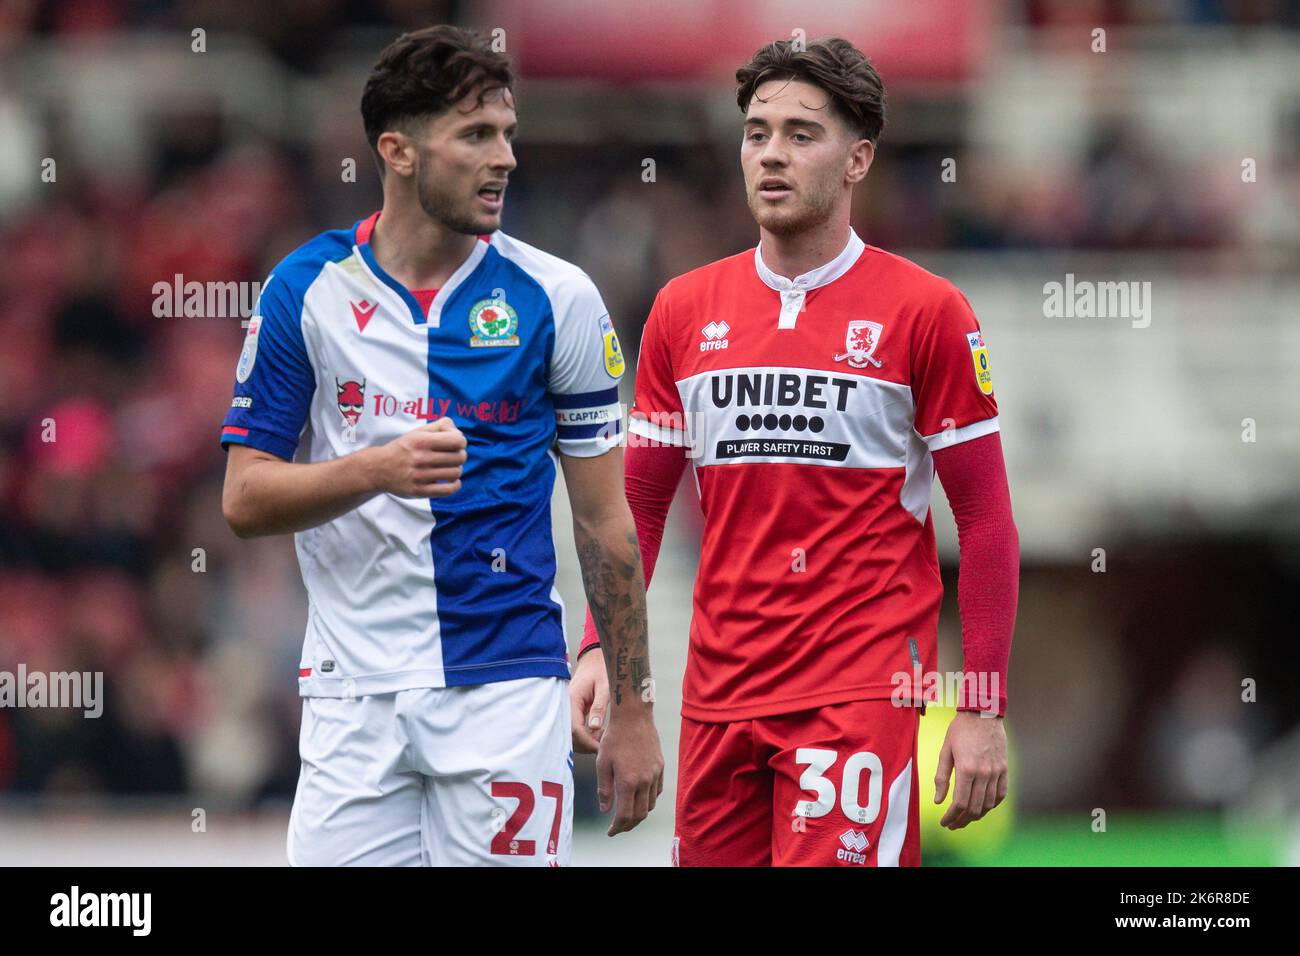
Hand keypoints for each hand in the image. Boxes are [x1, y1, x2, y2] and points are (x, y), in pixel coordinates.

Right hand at [370, 418, 466, 497]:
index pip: (457, 440)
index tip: (454, 443)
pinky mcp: (420, 491)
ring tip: (449, 467)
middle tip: (452, 456)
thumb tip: (458, 432)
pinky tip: (450, 480)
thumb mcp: (417, 432)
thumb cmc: (403, 449)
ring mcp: (420, 476)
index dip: (461, 441)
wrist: (378, 469)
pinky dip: (455, 484)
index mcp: (421, 441)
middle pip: (460, 457)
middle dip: (460, 455)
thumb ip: (439, 426)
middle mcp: (421, 458)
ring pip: (456, 473)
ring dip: (456, 469)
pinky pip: (449, 490)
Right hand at [570, 647, 608, 753]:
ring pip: (572, 735)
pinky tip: (598, 731)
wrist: (594, 661)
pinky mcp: (572, 712)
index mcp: (571, 699)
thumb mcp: (604, 686)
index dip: (586, 741)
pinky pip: (576, 729)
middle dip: (586, 744)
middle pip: (570, 735)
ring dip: (586, 740)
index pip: (574, 728)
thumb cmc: (600, 670)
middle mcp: (565, 706)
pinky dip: (586, 735)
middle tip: (603, 744)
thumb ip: (599, 706)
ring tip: (603, 735)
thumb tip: (595, 727)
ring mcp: (567, 710)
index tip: (600, 747)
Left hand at [595, 710, 663, 835]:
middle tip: (618, 828)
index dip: (617, 827)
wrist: (633, 717)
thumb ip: (604, 789)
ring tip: (629, 815)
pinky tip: (640, 798)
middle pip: (640, 814)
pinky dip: (649, 800)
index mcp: (628, 781)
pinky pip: (657, 791)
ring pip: (650, 804)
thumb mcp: (602, 763)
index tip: (610, 832)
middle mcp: (644, 781)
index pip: (625, 815)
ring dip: (640, 814)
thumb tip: (605, 810)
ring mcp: (655, 774)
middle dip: (629, 825)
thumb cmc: (614, 738)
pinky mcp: (660, 767)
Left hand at [934, 710, 1007, 828]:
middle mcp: (984, 773)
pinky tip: (982, 808)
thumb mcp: (945, 751)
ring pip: (988, 804)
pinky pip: (1001, 794)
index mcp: (967, 769)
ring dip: (976, 816)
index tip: (944, 822)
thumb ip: (942, 777)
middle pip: (974, 808)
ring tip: (965, 819)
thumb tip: (939, 801)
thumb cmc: (960, 730)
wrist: (982, 713)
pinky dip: (992, 805)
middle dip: (962, 821)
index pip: (960, 803)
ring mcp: (996, 772)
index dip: (951, 817)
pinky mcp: (1004, 769)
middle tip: (952, 824)